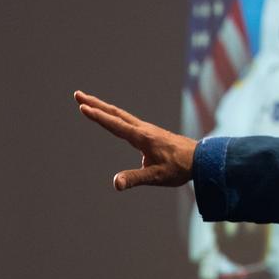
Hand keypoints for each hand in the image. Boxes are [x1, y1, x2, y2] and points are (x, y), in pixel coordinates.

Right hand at [74, 90, 197, 189]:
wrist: (200, 158)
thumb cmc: (179, 168)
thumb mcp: (156, 176)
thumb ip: (135, 178)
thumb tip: (115, 183)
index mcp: (142, 137)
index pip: (115, 125)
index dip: (98, 117)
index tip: (83, 107)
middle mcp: (143, 129)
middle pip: (115, 114)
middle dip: (95, 104)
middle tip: (77, 95)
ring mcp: (146, 129)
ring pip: (121, 115)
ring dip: (103, 108)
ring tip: (88, 102)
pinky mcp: (150, 132)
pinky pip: (127, 120)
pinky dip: (114, 115)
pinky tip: (112, 118)